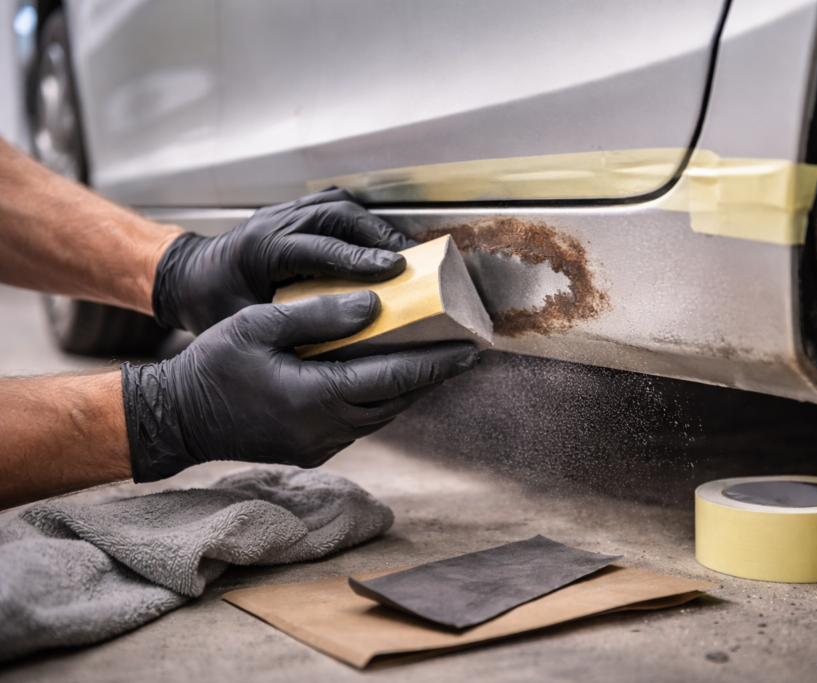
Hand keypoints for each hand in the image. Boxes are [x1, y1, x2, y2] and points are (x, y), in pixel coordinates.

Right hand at [121, 291, 478, 481]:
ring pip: (381, 417)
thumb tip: (374, 306)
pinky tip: (388, 380)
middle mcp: (324, 429)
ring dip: (409, 391)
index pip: (391, 378)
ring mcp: (319, 446)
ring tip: (435, 362)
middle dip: (431, 377)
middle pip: (395, 401)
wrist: (177, 419)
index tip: (469, 350)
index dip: (434, 363)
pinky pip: (359, 425)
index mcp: (314, 397)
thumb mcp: (259, 326)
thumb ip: (318, 316)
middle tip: (463, 352)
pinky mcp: (312, 451)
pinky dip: (380, 402)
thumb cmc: (213, 365)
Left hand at [151, 187, 416, 333]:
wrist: (188, 277)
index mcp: (260, 248)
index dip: (358, 258)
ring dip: (374, 225)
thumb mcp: (244, 324)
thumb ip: (288, 327)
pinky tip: (382, 241)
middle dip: (377, 235)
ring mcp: (285, 212)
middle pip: (336, 214)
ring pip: (339, 205)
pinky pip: (335, 206)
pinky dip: (363, 221)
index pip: (317, 247)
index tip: (393, 269)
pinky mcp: (295, 212)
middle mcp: (274, 221)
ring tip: (405, 251)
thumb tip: (339, 342)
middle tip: (411, 261)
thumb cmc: (213, 304)